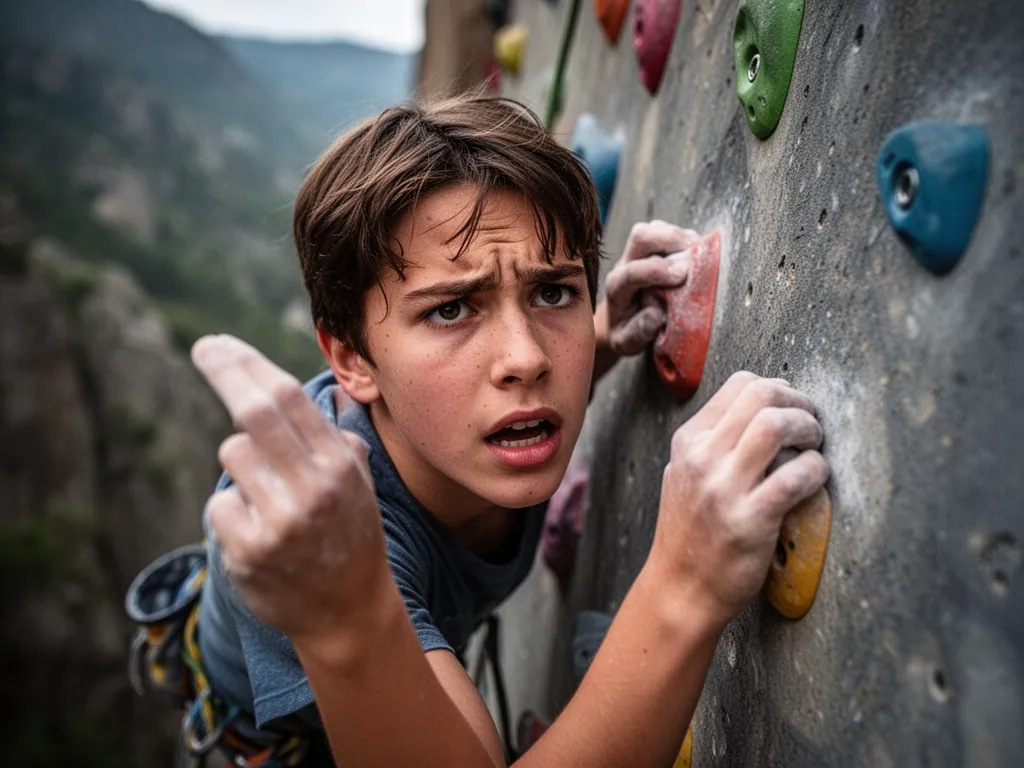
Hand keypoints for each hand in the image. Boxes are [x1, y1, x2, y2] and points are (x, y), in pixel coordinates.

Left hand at [191, 335, 386, 643]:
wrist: (349, 613)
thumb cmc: (351, 537)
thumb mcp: (360, 484)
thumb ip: (340, 439)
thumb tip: (330, 394)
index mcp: (340, 465)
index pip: (288, 397)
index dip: (250, 364)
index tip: (221, 344)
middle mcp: (314, 487)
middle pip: (255, 410)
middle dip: (224, 370)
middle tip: (204, 347)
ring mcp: (281, 521)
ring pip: (234, 454)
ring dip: (241, 462)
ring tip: (268, 493)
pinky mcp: (250, 552)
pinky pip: (222, 504)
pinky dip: (233, 510)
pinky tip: (260, 534)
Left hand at [599, 221, 698, 355]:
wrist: (617, 321)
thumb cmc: (624, 331)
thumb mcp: (626, 342)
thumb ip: (638, 332)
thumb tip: (656, 315)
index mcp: (617, 288)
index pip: (632, 272)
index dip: (657, 271)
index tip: (682, 275)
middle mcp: (624, 264)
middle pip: (640, 237)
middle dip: (669, 239)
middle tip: (695, 252)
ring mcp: (637, 253)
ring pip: (653, 229)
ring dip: (678, 235)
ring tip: (699, 249)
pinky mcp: (652, 249)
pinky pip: (665, 232)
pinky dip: (684, 237)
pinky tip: (697, 250)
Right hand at [651, 372, 828, 627]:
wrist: (680, 589)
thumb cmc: (689, 534)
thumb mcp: (683, 475)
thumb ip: (711, 443)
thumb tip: (758, 411)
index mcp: (688, 442)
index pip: (739, 384)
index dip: (777, 388)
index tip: (792, 406)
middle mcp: (702, 458)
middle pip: (760, 396)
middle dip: (798, 401)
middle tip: (811, 423)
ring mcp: (723, 489)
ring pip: (774, 426)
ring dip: (807, 428)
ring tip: (813, 446)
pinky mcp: (750, 520)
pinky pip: (795, 477)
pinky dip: (815, 470)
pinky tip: (815, 478)